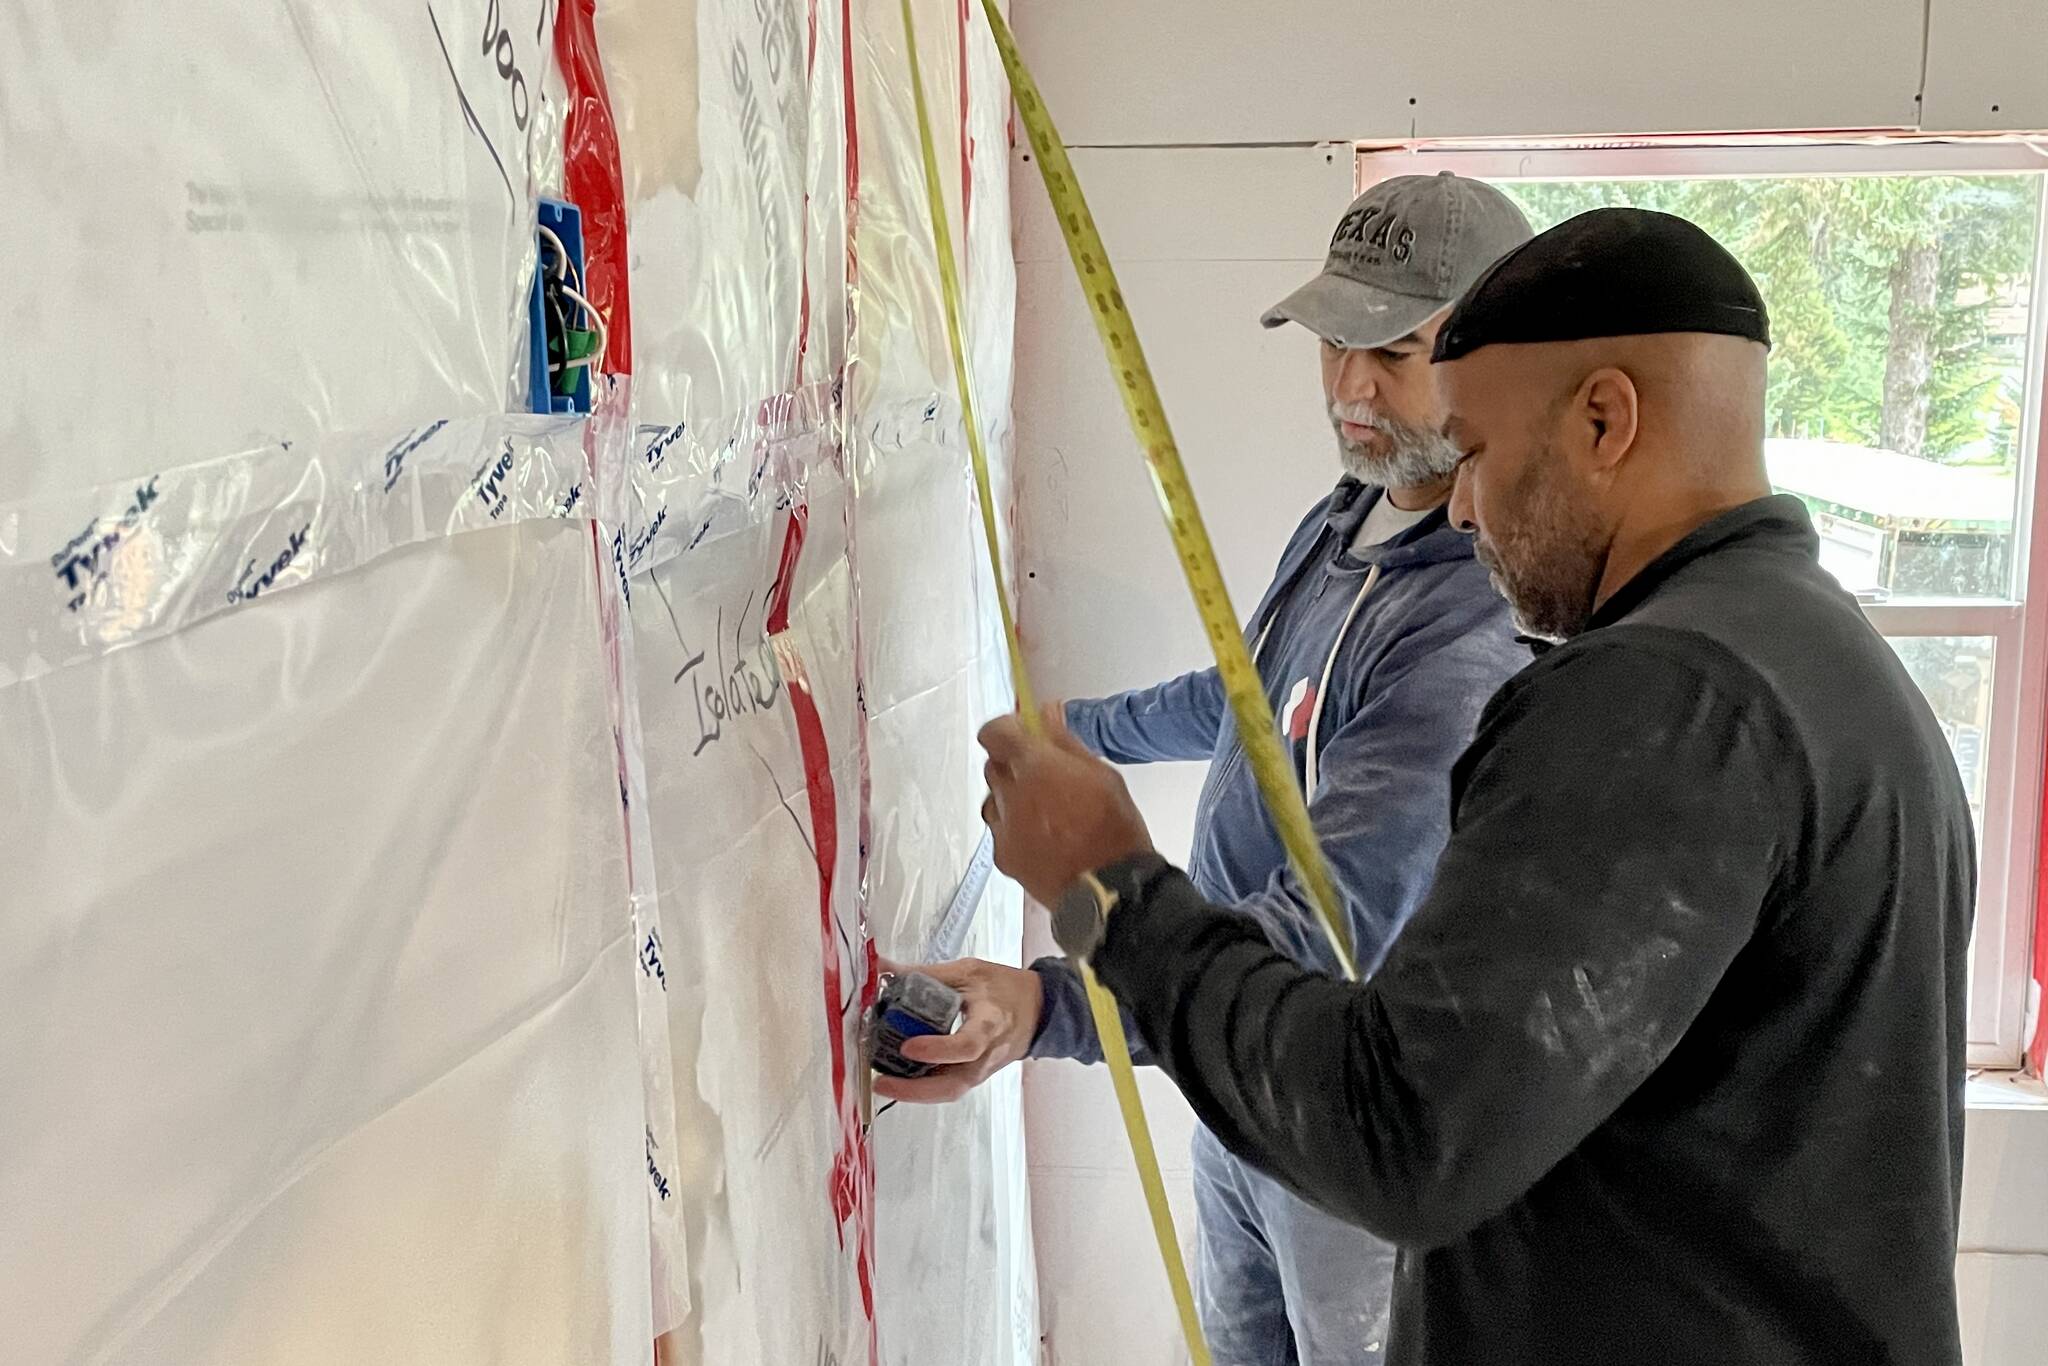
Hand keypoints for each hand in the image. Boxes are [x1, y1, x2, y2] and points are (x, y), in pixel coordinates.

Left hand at [872, 955, 1043, 1102]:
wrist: (1037, 1009)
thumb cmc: (1004, 988)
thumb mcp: (967, 972)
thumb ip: (923, 973)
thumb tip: (881, 967)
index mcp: (990, 1023)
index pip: (966, 1045)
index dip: (936, 1049)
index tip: (908, 1046)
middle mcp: (986, 1054)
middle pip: (954, 1085)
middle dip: (915, 1090)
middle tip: (881, 1081)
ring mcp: (981, 1070)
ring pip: (948, 1092)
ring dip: (914, 1093)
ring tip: (882, 1082)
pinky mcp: (974, 1076)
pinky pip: (947, 1088)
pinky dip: (922, 1088)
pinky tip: (899, 1078)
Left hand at [978, 703, 1152, 906]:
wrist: (1110, 889)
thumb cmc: (1113, 829)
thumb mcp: (1101, 774)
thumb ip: (1065, 742)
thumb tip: (1046, 713)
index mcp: (1034, 766)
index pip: (995, 732)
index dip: (1006, 730)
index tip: (1023, 734)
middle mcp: (1010, 794)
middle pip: (993, 764)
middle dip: (1013, 764)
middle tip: (1043, 774)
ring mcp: (1003, 828)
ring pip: (993, 799)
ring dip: (1010, 796)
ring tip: (1043, 809)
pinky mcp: (1003, 856)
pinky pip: (999, 830)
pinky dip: (1013, 827)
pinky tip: (1041, 837)